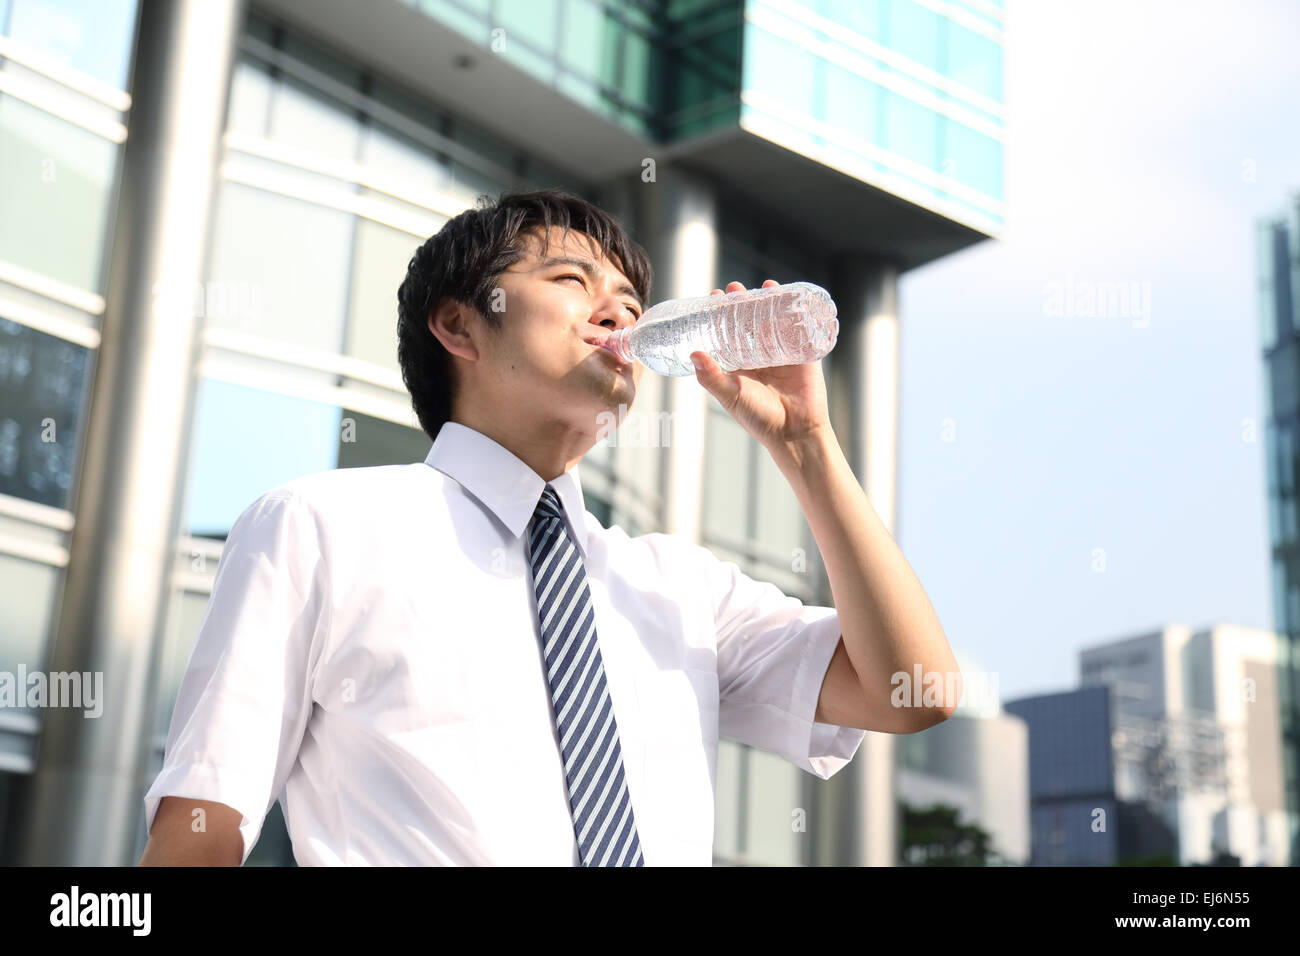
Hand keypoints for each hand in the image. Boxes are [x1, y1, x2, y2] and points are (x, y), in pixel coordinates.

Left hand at [690, 280, 831, 453]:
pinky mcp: (802, 353)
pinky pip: (798, 328)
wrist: (796, 432)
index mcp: (738, 365)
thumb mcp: (731, 396)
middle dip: (741, 303)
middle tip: (735, 288)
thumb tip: (693, 353)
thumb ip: (712, 377)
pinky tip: (787, 296)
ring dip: (766, 302)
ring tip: (761, 287)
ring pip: (772, 321)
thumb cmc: (760, 418)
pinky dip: (793, 310)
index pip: (725, 333)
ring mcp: (781, 353)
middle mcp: (758, 356)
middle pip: (748, 322)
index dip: (719, 315)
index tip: (714, 297)